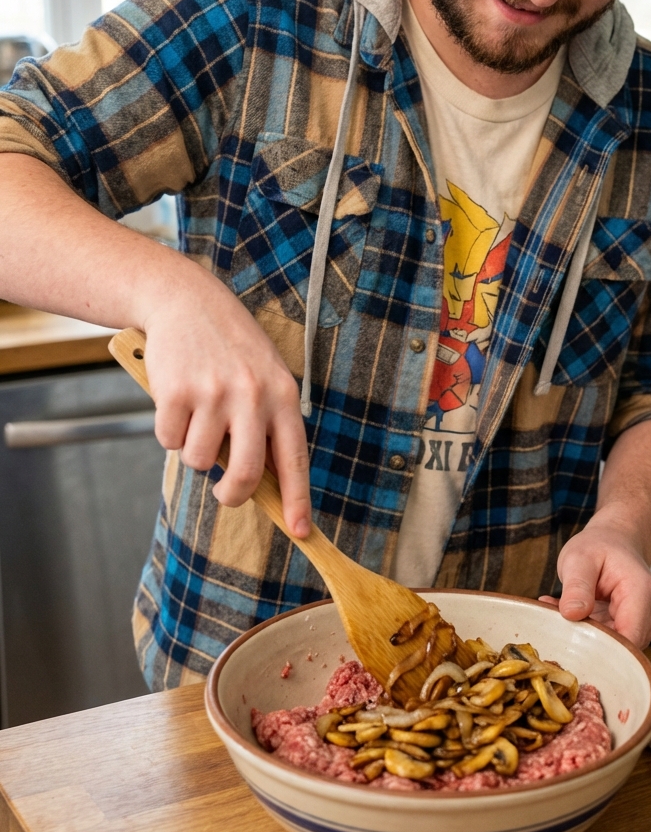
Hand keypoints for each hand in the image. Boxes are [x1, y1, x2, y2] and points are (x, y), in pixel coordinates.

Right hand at [141, 276, 310, 536]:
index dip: (298, 500)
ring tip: (197, 415)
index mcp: (283, 395)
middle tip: (226, 493)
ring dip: (194, 450)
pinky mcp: (176, 393)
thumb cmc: (229, 346)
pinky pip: (168, 441)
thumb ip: (267, 423)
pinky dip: (168, 430)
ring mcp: (214, 394)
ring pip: (201, 461)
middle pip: (247, 475)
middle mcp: (253, 396)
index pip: (294, 458)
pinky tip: (176, 399)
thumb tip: (264, 484)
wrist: (186, 299)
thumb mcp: (263, 376)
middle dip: (234, 495)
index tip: (301, 532)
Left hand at [541, 520, 650, 647]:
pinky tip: (578, 614)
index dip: (602, 648)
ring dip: (590, 634)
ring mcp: (646, 622)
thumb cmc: (599, 546)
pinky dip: (594, 631)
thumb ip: (577, 586)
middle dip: (591, 639)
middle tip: (561, 621)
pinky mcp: (637, 628)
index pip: (629, 638)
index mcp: (640, 591)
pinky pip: (615, 641)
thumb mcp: (579, 558)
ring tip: (570, 610)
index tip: (573, 643)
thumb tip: (572, 614)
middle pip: (623, 646)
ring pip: (618, 647)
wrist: (615, 541)